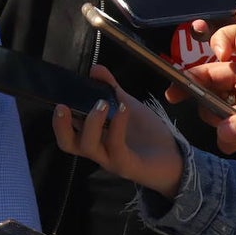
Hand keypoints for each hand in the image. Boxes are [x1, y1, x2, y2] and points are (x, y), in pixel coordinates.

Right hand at [52, 65, 183, 198]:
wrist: (176, 159)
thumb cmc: (148, 134)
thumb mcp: (127, 106)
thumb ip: (110, 89)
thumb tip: (93, 69)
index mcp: (94, 137)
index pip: (67, 131)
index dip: (59, 118)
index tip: (59, 97)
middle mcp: (98, 150)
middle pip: (68, 144)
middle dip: (61, 126)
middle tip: (62, 106)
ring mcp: (111, 159)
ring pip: (88, 146)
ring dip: (91, 122)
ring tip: (101, 103)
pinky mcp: (128, 166)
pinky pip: (116, 147)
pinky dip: (117, 125)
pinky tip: (123, 109)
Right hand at [172, 25, 235, 167]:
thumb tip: (220, 132)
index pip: (234, 38)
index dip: (220, 42)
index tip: (216, 59)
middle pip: (213, 76)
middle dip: (193, 85)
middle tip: (174, 96)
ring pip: (218, 107)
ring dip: (215, 119)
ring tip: (227, 133)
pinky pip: (230, 133)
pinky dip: (229, 140)